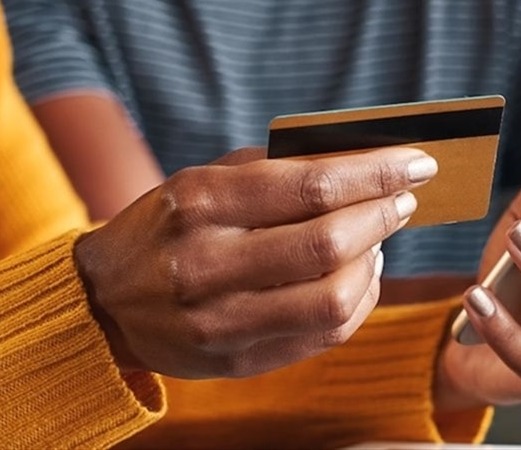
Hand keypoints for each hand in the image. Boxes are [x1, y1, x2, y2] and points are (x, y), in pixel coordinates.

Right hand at [73, 146, 438, 378]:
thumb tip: (364, 159)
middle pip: (328, 243)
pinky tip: (361, 275)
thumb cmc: (168, 228)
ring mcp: (222, 322)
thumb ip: (276, 170)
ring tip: (378, 237)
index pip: (311, 185)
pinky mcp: (240, 361)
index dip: (376, 173)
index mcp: (199, 205)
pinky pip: (326, 334)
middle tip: (404, 200)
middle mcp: (206, 265)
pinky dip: (359, 300)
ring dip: (375, 261)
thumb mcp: (203, 183)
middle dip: (382, 215)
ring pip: (334, 297)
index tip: (417, 162)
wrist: (103, 303)